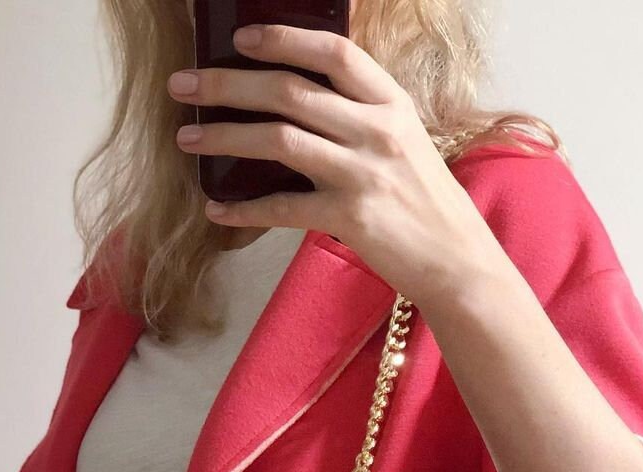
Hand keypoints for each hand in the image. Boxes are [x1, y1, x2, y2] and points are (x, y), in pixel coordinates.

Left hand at [167, 22, 503, 307]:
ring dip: (224, 136)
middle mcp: (377, 131)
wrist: (459, 261)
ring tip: (187, 137)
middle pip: (289, 91)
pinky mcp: (350, 218)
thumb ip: (362, 118)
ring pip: (278, 139)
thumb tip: (300, 103)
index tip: (241, 38)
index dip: (282, 39)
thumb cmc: (429, 205)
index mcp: (392, 105)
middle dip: (227, 84)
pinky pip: (283, 207)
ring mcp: (363, 173)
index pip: (334, 53)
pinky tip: (217, 210)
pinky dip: (244, 209)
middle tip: (183, 85)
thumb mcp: (407, 144)